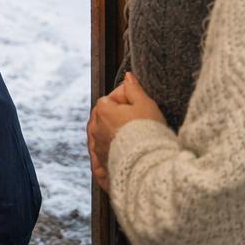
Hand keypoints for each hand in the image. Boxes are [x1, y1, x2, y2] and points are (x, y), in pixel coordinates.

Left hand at [87, 73, 164, 193]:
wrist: (150, 164)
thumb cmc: (149, 132)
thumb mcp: (146, 104)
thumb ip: (134, 89)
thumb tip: (128, 77)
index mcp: (102, 112)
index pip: (108, 100)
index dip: (124, 101)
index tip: (138, 106)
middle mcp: (95, 130)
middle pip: (102, 119)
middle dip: (115, 119)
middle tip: (137, 123)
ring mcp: (96, 150)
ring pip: (100, 139)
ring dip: (110, 138)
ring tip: (131, 141)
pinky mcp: (101, 167)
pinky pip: (100, 162)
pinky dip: (106, 160)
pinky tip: (117, 160)